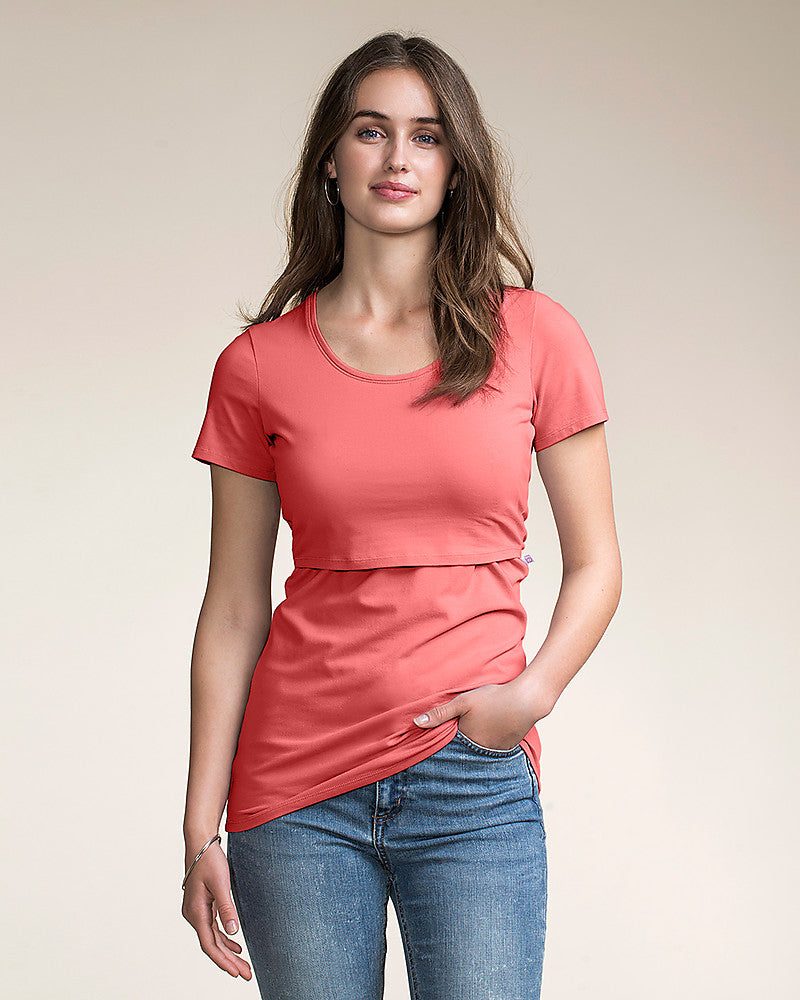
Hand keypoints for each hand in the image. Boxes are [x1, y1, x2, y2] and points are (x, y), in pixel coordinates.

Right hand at [181, 837, 252, 980]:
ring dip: (227, 951)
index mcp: (196, 912)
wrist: (200, 842)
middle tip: (247, 974)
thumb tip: (233, 932)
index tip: (237, 973)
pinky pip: (212, 928)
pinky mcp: (201, 905)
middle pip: (212, 945)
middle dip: (229, 961)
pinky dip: (224, 938)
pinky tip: (235, 943)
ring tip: (243, 965)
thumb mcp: (221, 883)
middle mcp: (193, 915)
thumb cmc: (209, 860)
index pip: (209, 944)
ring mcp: (196, 911)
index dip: (223, 961)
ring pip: (212, 938)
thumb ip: (226, 908)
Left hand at [413, 676, 554, 750]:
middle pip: (463, 752)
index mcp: (466, 741)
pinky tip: (488, 735)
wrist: (526, 700)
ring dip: (473, 748)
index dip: (442, 745)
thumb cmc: (493, 698)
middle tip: (451, 746)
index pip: (448, 748)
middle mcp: (479, 751)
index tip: (432, 748)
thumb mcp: (464, 702)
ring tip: (471, 739)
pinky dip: (487, 745)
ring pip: (478, 752)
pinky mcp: (507, 749)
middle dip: (456, 750)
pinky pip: (492, 751)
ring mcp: (495, 751)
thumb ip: (440, 713)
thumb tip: (416, 723)